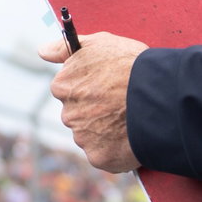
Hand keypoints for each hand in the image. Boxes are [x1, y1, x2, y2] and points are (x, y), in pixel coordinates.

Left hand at [41, 32, 146, 173]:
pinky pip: (105, 155)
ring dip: (105, 131)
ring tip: (130, 121)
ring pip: (91, 136)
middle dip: (95, 111)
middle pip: (78, 115)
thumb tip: (43, 51)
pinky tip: (130, 138)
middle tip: (121, 104)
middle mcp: (68, 114)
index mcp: (62, 86)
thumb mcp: (99, 43)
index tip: (107, 86)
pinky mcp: (99, 157)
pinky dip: (116, 150)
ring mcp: (83, 138)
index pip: (68, 90)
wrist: (159, 94)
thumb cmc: (130, 64)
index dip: (90, 87)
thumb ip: (66, 48)